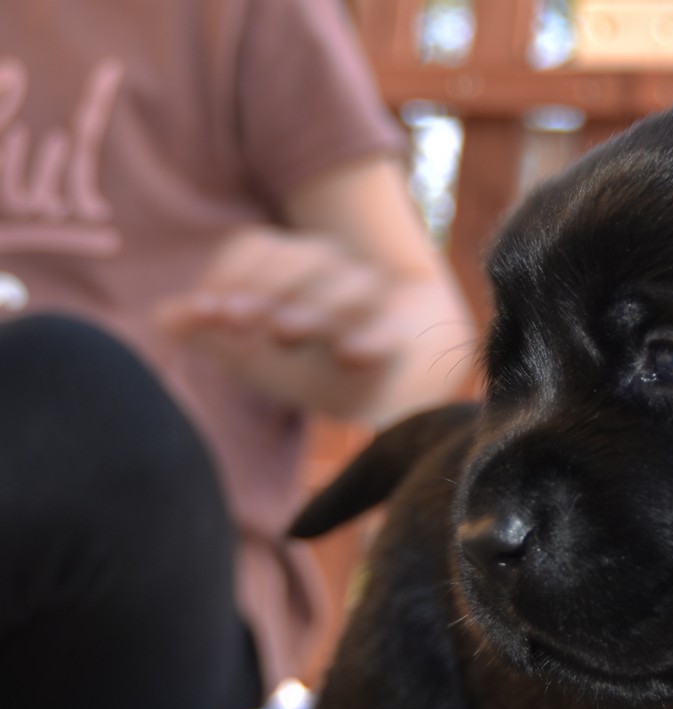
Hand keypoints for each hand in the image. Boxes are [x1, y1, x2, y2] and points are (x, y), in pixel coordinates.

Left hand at [155, 226, 425, 418]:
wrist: (382, 389)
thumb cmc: (305, 363)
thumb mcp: (249, 351)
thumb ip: (206, 332)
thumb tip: (164, 318)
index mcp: (294, 265)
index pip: (258, 247)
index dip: (230, 274)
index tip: (209, 313)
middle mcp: (336, 270)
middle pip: (305, 257)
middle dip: (267, 288)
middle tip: (233, 320)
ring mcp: (375, 303)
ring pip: (352, 285)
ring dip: (314, 307)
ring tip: (281, 332)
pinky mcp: (400, 340)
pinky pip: (390, 331)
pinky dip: (371, 339)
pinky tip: (349, 354)